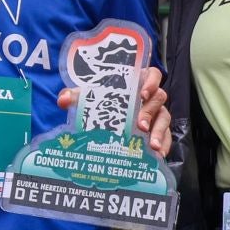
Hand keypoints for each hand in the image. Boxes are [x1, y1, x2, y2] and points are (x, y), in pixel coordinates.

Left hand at [56, 66, 172, 156]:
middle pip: (159, 99)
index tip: (143, 93)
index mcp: (138, 82)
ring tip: (153, 145)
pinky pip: (167, 136)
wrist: (104, 119)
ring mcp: (158, 114)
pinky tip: (159, 155)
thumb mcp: (90, 97)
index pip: (153, 74)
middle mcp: (151, 97)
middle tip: (141, 126)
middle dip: (150, 112)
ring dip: (159, 131)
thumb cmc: (102, 101)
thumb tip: (63, 100)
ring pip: (165, 118)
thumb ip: (76, 96)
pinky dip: (164, 145)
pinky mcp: (159, 131)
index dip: (152, 81)